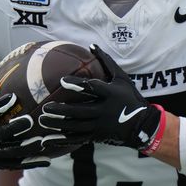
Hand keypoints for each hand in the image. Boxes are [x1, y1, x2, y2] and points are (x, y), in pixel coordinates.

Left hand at [38, 45, 163, 151]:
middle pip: (81, 111)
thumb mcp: (122, 78)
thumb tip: (92, 45)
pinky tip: (48, 140)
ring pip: (77, 127)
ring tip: (42, 121)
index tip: (62, 81)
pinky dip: (62, 140)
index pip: (93, 88)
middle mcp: (105, 111)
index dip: (78, 85)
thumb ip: (106, 62)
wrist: (142, 124)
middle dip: (62, 111)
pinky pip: (77, 139)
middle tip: (46, 108)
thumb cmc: (130, 97)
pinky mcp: (97, 136)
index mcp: (110, 94)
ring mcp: (100, 126)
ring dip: (58, 125)